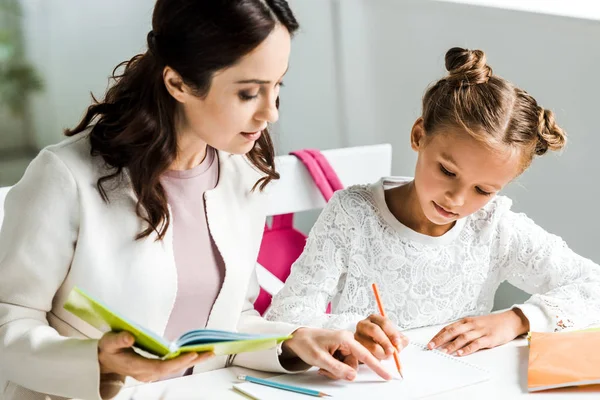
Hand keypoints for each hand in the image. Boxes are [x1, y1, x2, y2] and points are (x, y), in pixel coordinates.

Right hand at [98, 331, 213, 381]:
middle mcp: (146, 372)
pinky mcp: (154, 370)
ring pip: (175, 368)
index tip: (192, 353)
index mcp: (136, 366)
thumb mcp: (108, 342)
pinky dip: (186, 360)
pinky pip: (173, 366)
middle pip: (172, 368)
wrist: (103, 362)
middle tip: (210, 352)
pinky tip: (197, 354)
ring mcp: (151, 372)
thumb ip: (119, 339)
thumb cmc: (107, 349)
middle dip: (192, 360)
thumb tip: (129, 336)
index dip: (177, 361)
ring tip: (209, 352)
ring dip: (192, 361)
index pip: (161, 366)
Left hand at [282, 327, 392, 380]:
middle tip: (325, 369)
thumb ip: (337, 368)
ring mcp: (344, 346)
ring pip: (348, 367)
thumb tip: (353, 376)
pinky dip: (334, 368)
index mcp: (345, 338)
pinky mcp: (341, 351)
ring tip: (323, 366)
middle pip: (354, 364)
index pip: (365, 354)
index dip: (376, 366)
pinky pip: (344, 365)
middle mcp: (348, 341)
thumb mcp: (320, 358)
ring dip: (336, 371)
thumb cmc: (307, 343)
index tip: (387, 375)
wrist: (298, 338)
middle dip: (341, 371)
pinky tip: (324, 364)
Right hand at [355, 314, 408, 359]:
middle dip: (386, 342)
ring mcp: (357, 335)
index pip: (384, 323)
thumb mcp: (392, 338)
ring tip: (386, 356)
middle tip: (392, 351)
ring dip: (381, 353)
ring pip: (370, 345)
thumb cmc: (381, 340)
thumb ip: (400, 339)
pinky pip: (365, 354)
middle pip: (375, 330)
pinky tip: (378, 359)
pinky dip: (374, 358)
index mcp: (374, 319)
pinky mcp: (355, 347)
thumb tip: (402, 343)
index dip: (392, 333)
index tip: (397, 342)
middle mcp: (364, 324)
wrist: (369, 348)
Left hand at [427, 309, 529, 356]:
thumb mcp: (475, 323)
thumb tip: (449, 338)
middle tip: (431, 346)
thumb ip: (464, 329)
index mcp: (466, 321)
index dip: (438, 335)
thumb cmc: (492, 323)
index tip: (430, 342)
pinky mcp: (489, 338)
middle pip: (452, 331)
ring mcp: (480, 331)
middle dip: (440, 339)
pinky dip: (466, 349)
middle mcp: (471, 325)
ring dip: (451, 345)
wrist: (510, 320)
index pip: (448, 328)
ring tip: (443, 352)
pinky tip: (460, 353)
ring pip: (462, 338)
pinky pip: (476, 344)